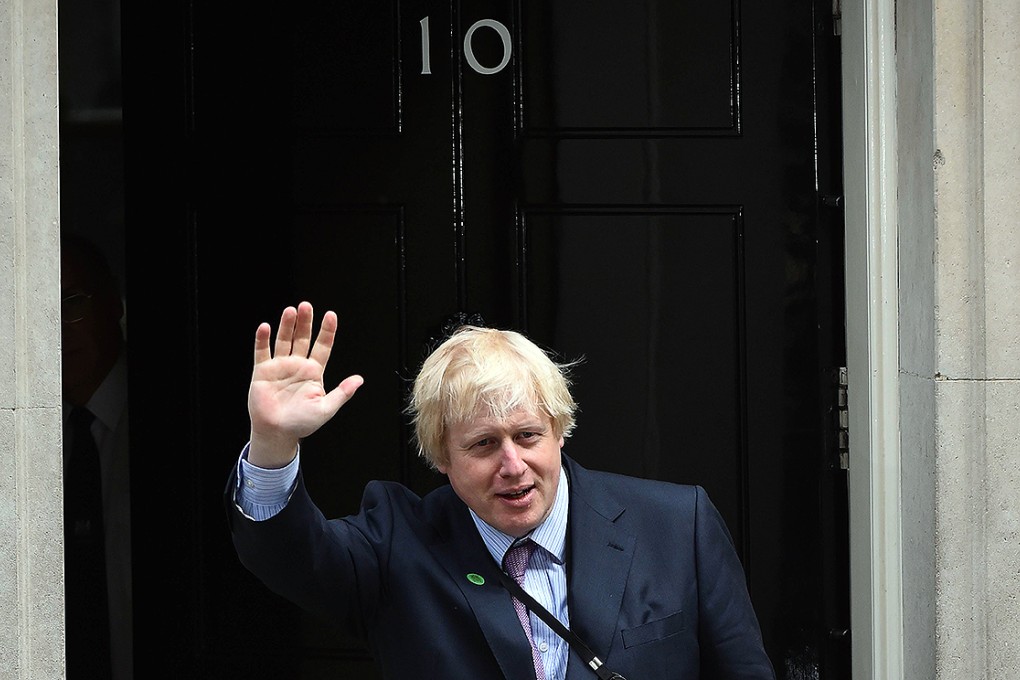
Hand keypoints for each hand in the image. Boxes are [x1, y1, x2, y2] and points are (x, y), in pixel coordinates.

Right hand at [247, 301, 362, 467]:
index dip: (327, 331)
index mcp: (314, 372)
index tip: (331, 315)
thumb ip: (342, 393)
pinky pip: (262, 352)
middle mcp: (298, 365)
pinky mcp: (263, 371)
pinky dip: (263, 339)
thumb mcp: (326, 409)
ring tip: (290, 311)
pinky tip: (266, 327)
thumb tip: (359, 380)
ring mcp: (280, 366)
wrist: (277, 433)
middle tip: (306, 306)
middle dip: (305, 322)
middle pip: (302, 338)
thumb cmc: (301, 423)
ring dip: (286, 326)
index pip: (323, 346)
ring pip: (284, 340)